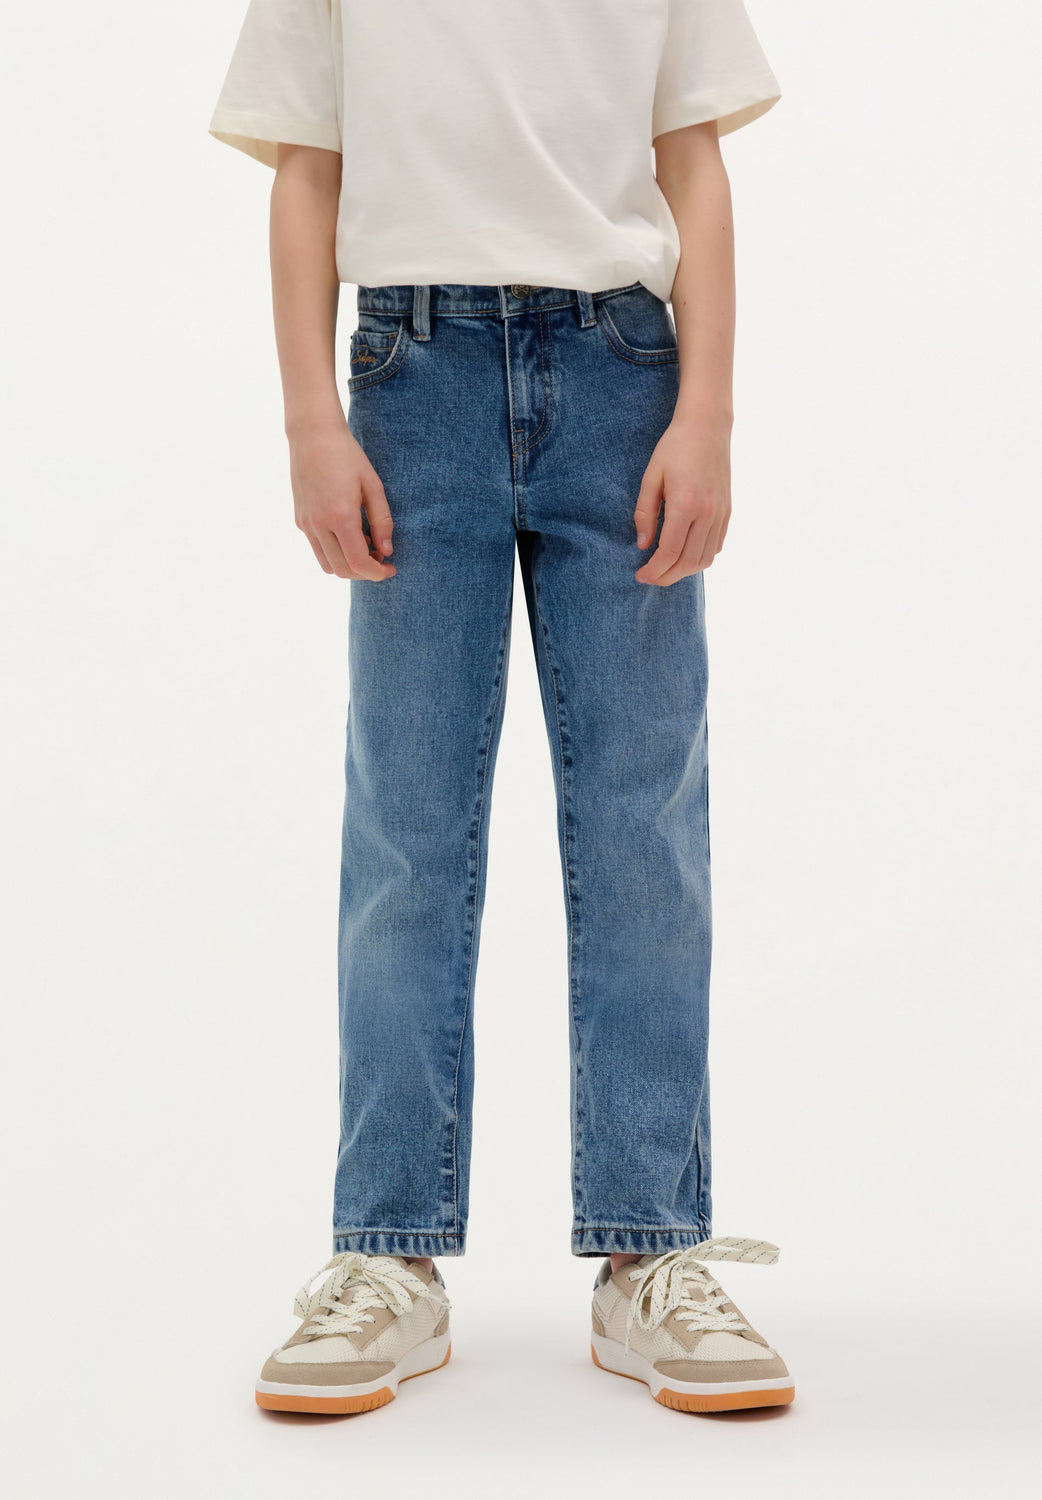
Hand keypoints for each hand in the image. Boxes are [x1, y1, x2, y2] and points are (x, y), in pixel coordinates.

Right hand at [288, 414, 395, 580]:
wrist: (312, 435)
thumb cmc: (347, 456)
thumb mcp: (373, 486)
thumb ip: (382, 521)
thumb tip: (387, 551)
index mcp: (340, 516)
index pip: (358, 563)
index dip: (378, 573)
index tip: (391, 568)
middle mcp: (319, 525)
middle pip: (343, 570)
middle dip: (365, 572)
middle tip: (382, 558)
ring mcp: (306, 524)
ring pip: (328, 565)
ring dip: (349, 565)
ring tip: (366, 544)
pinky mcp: (300, 520)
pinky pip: (318, 549)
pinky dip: (336, 553)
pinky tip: (350, 533)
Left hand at [633, 415, 730, 586]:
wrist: (707, 427)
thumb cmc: (674, 448)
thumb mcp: (651, 477)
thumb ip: (645, 514)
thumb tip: (643, 545)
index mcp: (685, 504)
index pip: (669, 553)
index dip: (654, 570)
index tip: (640, 575)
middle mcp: (707, 513)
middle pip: (688, 562)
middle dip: (667, 577)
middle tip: (650, 577)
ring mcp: (721, 513)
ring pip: (705, 559)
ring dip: (684, 571)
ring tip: (666, 569)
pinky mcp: (728, 511)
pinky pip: (716, 546)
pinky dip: (700, 558)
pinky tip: (685, 554)